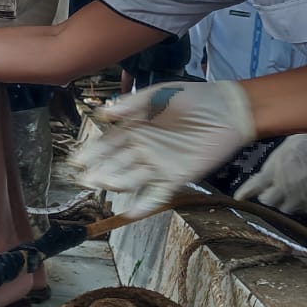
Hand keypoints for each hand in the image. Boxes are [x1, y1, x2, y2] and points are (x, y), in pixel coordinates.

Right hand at [71, 81, 255, 214]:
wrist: (229, 111)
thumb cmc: (194, 98)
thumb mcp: (158, 95)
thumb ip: (132, 105)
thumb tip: (104, 112)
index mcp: (136, 129)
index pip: (108, 144)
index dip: (92, 152)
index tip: (76, 160)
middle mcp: (144, 149)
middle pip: (115, 164)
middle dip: (99, 172)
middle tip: (84, 179)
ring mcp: (159, 165)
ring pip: (132, 180)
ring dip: (116, 185)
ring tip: (102, 187)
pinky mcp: (177, 177)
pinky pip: (157, 194)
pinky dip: (144, 205)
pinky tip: (130, 212)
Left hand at [234, 131, 306, 213]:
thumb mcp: (291, 145)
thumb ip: (278, 162)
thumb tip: (271, 172)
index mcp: (276, 170)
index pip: (255, 186)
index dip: (246, 192)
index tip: (239, 198)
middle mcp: (286, 188)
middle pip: (269, 202)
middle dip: (270, 197)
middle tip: (275, 191)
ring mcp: (304, 199)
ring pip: (288, 210)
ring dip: (288, 204)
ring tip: (295, 195)